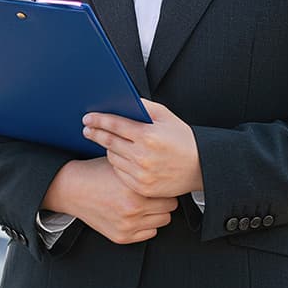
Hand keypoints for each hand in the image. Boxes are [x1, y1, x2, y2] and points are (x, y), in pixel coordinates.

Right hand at [42, 157, 177, 244]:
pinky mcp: (122, 236)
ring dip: (157, 213)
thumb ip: (144, 170)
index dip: (165, 186)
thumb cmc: (97, 173)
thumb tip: (166, 169)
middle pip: (169, 207)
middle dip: (164, 199)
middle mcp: (132, 208)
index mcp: (134, 189)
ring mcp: (127, 225)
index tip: (161, 183)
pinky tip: (138, 214)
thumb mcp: (122, 165)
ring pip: (162, 221)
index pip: (169, 192)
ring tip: (147, 204)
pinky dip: (147, 225)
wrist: (73, 189)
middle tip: (155, 193)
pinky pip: (150, 233)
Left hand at [83, 100, 202, 197]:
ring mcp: (141, 174)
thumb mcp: (166, 116)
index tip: (87, 118)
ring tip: (105, 141)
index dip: (98, 120)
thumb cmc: (183, 139)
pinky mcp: (142, 187)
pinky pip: (120, 173)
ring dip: (107, 148)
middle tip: (87, 129)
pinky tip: (118, 156)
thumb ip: (143, 106)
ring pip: (112, 158)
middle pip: (109, 142)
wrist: (201, 166)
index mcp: (148, 135)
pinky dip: (117, 163)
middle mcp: (143, 156)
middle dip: (95, 133)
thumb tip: (122, 100)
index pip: (115, 125)